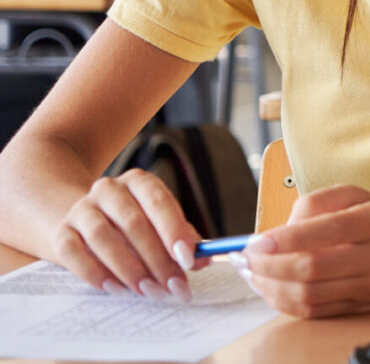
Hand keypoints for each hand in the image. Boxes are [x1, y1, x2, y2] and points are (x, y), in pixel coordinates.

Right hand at [53, 169, 207, 300]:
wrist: (80, 221)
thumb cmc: (130, 224)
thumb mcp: (157, 224)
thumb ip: (182, 238)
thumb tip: (205, 258)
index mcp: (139, 181)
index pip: (160, 202)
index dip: (174, 231)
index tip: (188, 259)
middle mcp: (108, 189)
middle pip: (134, 223)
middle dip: (156, 259)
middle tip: (172, 286)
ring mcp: (81, 209)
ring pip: (103, 237)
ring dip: (128, 268)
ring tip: (147, 290)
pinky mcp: (61, 232)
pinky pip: (74, 253)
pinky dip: (95, 273)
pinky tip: (115, 288)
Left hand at [242, 186, 369, 317]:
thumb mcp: (357, 195)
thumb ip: (317, 202)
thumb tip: (280, 229)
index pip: (326, 231)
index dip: (285, 239)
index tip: (255, 242)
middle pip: (313, 268)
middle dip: (269, 266)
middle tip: (246, 260)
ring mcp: (369, 286)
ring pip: (310, 294)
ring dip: (272, 287)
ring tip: (254, 275)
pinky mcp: (360, 306)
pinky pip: (315, 311)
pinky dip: (285, 303)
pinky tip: (273, 289)